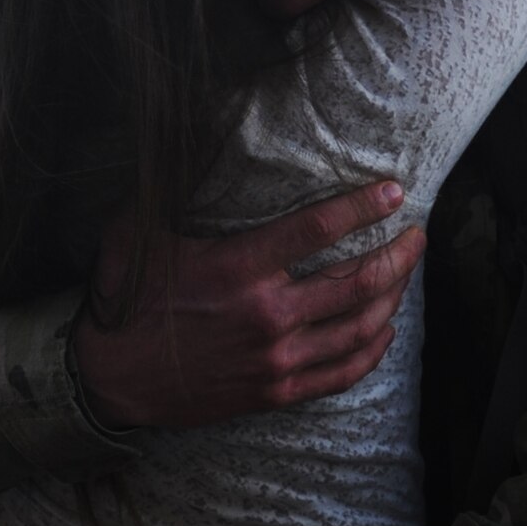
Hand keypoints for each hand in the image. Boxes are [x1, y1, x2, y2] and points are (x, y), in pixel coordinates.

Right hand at [73, 182, 425, 428]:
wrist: (109, 379)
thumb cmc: (128, 299)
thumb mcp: (139, 234)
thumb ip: (174, 189)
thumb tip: (192, 134)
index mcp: (238, 268)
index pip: (317, 229)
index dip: (363, 207)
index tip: (393, 191)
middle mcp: (266, 313)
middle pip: (357, 282)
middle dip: (399, 255)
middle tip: (417, 235)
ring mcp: (276, 358)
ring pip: (360, 326)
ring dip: (393, 297)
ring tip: (405, 274)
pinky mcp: (276, 391)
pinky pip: (343, 373)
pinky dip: (373, 350)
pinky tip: (385, 330)